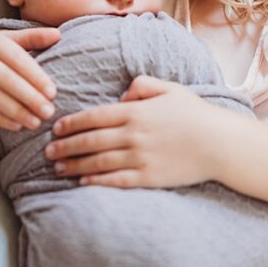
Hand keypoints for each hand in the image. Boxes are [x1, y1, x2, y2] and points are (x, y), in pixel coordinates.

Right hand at [0, 27, 60, 130]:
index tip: (52, 93)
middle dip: (30, 97)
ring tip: (36, 122)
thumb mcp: (4, 41)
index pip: (17, 59)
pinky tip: (17, 125)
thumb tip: (58, 34)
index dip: (36, 76)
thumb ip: (30, 38)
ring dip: (17, 112)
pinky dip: (0, 118)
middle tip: (48, 112)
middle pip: (5, 79)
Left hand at [44, 76, 223, 188]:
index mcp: (136, 111)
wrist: (219, 143)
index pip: (94, 117)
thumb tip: (123, 93)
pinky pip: (115, 180)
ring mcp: (139, 157)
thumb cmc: (196, 114)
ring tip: (58, 168)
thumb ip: (143, 85)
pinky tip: (82, 181)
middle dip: (65, 146)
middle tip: (47, 151)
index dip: (72, 123)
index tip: (56, 128)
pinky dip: (95, 181)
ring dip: (74, 164)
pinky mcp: (147, 177)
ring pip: (97, 162)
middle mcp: (133, 134)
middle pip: (90, 141)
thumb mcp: (170, 88)